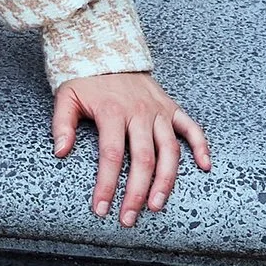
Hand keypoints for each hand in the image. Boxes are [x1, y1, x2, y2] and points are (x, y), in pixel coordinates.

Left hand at [52, 72, 210, 228]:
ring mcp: (158, 110)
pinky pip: (191, 127)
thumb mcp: (66, 96)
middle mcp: (139, 113)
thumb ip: (62, 124)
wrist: (107, 48)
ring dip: (166, 181)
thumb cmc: (85, 78)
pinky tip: (204, 167)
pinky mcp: (171, 107)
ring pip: (169, 150)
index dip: (107, 185)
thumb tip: (60, 152)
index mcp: (112, 111)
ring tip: (157, 205)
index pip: (111, 156)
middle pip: (143, 159)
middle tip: (129, 218)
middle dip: (137, 193)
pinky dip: (201, 146)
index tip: (102, 208)